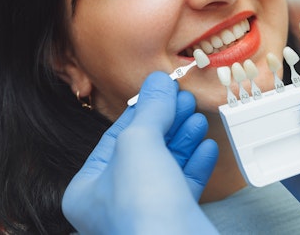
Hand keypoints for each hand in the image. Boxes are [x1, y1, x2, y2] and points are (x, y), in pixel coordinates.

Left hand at [62, 71, 218, 234]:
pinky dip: (197, 160)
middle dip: (168, 120)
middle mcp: (116, 199)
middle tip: (185, 99)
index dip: (142, 108)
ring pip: (168, 163)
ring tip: (198, 117)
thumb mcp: (139, 144)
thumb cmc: (143, 210)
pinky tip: (208, 145)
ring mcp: (148, 210)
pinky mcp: (177, 219)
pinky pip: (186, 182)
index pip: (118, 134)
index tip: (163, 90)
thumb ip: (149, 110)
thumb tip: (158, 80)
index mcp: (91, 186)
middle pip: (146, 146)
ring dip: (184, 137)